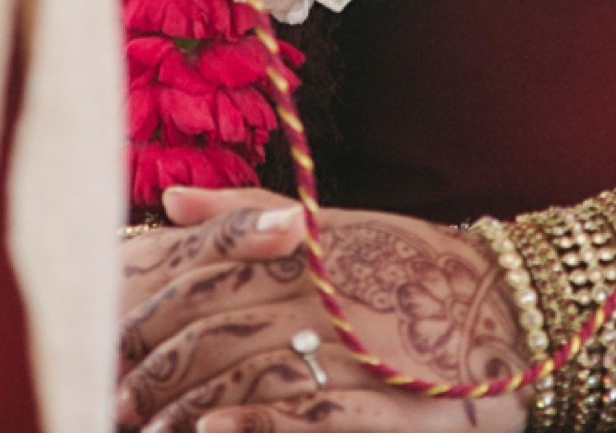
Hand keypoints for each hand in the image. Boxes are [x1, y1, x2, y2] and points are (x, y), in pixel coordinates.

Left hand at [118, 184, 524, 430]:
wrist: (507, 308)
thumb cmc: (407, 266)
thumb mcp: (331, 228)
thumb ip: (244, 217)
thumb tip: (170, 201)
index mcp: (299, 247)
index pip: (201, 276)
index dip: (148, 315)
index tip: (109, 347)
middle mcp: (317, 291)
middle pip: (212, 329)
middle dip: (154, 372)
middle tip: (114, 406)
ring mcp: (349, 348)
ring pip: (247, 374)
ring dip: (187, 407)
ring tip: (151, 431)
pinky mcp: (382, 405)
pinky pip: (308, 415)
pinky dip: (255, 423)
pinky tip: (213, 431)